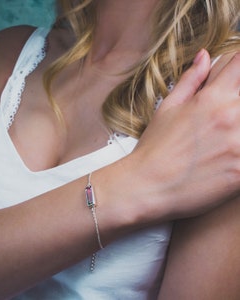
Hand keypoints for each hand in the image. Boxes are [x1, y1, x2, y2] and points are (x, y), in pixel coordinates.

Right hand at [132, 50, 239, 219]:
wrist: (146, 185)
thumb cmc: (153, 149)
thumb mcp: (166, 108)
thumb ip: (191, 79)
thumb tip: (204, 55)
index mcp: (212, 98)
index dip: (238, 68)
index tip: (233, 82)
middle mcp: (231, 116)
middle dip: (238, 102)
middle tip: (227, 118)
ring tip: (226, 137)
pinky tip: (228, 156)